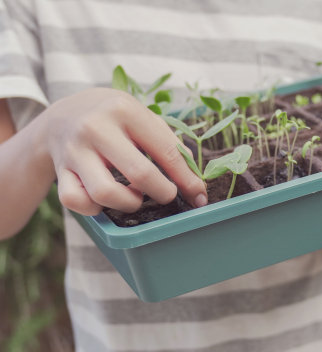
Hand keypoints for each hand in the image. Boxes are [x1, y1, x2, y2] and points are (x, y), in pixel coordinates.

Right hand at [38, 88, 206, 214]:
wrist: (62, 116)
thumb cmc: (115, 120)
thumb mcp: (142, 117)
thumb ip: (168, 144)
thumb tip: (194, 182)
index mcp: (125, 110)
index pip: (166, 151)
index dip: (187, 180)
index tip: (199, 197)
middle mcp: (96, 128)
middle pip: (140, 175)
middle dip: (163, 193)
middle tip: (167, 194)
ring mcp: (75, 151)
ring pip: (105, 194)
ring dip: (129, 203)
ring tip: (134, 195)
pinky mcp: (60, 170)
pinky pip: (77, 202)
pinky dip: (95, 209)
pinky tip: (105, 200)